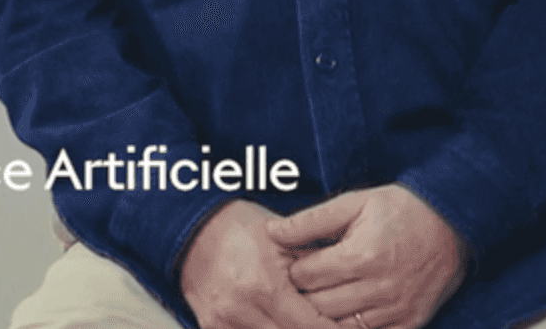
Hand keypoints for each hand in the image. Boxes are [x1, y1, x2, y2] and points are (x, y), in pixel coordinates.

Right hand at [180, 200, 344, 328]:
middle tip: (331, 324)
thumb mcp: (285, 242)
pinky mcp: (211, 328)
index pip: (312, 327)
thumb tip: (351, 293)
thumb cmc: (243, 229)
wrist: (194, 227)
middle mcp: (241, 310)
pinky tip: (280, 322)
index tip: (349, 327)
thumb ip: (317, 270)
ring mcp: (223, 322)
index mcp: (264, 286)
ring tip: (304, 319)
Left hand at [267, 186, 468, 328]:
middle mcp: (378, 288)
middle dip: (302, 296)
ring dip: (323, 316)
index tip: (292, 263)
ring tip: (319, 298)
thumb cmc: (400, 209)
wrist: (454, 222)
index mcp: (360, 256)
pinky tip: (343, 314)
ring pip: (339, 327)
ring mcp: (396, 309)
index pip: (305, 276)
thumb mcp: (354, 203)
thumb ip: (310, 221)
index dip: (292, 269)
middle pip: (317, 307)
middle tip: (300, 285)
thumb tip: (271, 233)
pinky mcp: (411, 322)